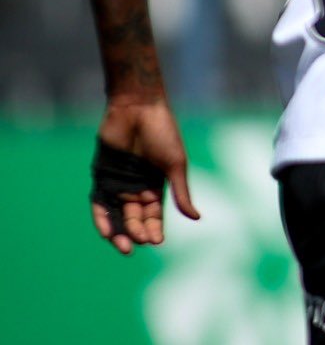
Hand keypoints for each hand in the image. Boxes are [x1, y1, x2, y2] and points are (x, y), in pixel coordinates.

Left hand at [92, 98, 199, 254]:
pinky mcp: (101, 176)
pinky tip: (107, 232)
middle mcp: (135, 187)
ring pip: (116, 215)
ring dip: (119, 232)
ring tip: (123, 246)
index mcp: (155, 184)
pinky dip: (102, 219)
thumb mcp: (175, 165)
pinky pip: (99, 204)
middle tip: (139, 242)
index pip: (154, 214)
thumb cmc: (162, 132)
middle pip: (135, 218)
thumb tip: (196, 218)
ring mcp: (117, 182)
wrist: (138, 108)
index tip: (157, 240)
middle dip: (137, 231)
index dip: (155, 228)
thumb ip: (181, 192)